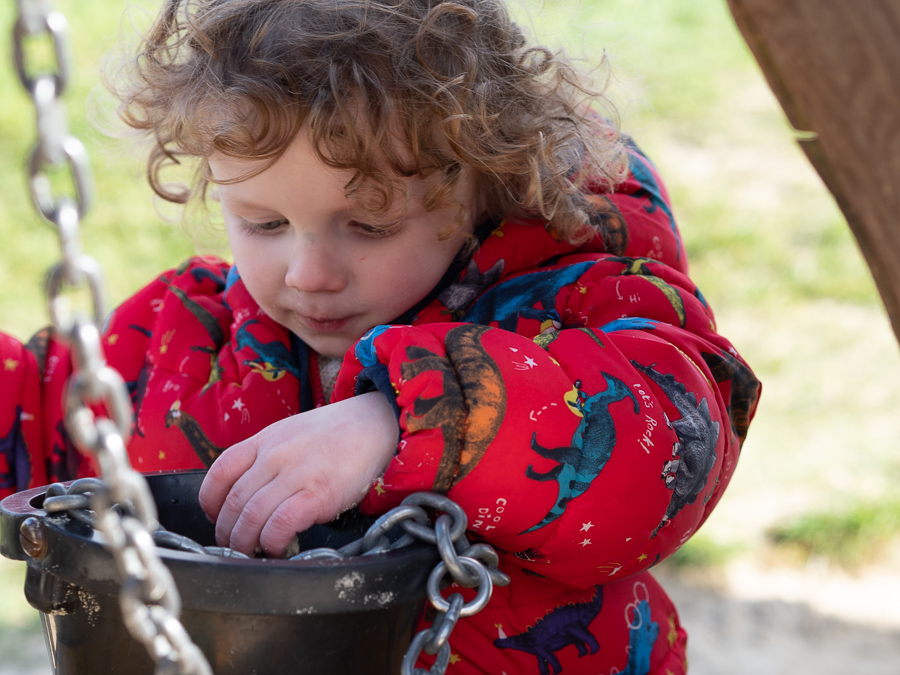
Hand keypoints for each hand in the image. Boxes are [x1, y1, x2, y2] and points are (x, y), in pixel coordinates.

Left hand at [198, 392, 398, 555]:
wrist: (376, 423)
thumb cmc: (338, 433)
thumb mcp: (292, 433)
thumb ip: (269, 457)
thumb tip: (252, 494)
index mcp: (265, 440)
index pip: (220, 471)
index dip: (210, 502)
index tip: (216, 518)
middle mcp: (274, 455)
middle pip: (234, 501)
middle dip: (227, 532)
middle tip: (234, 546)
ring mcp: (295, 473)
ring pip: (251, 517)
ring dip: (245, 543)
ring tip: (251, 553)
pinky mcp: (318, 493)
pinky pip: (281, 524)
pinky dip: (272, 542)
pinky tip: (277, 548)